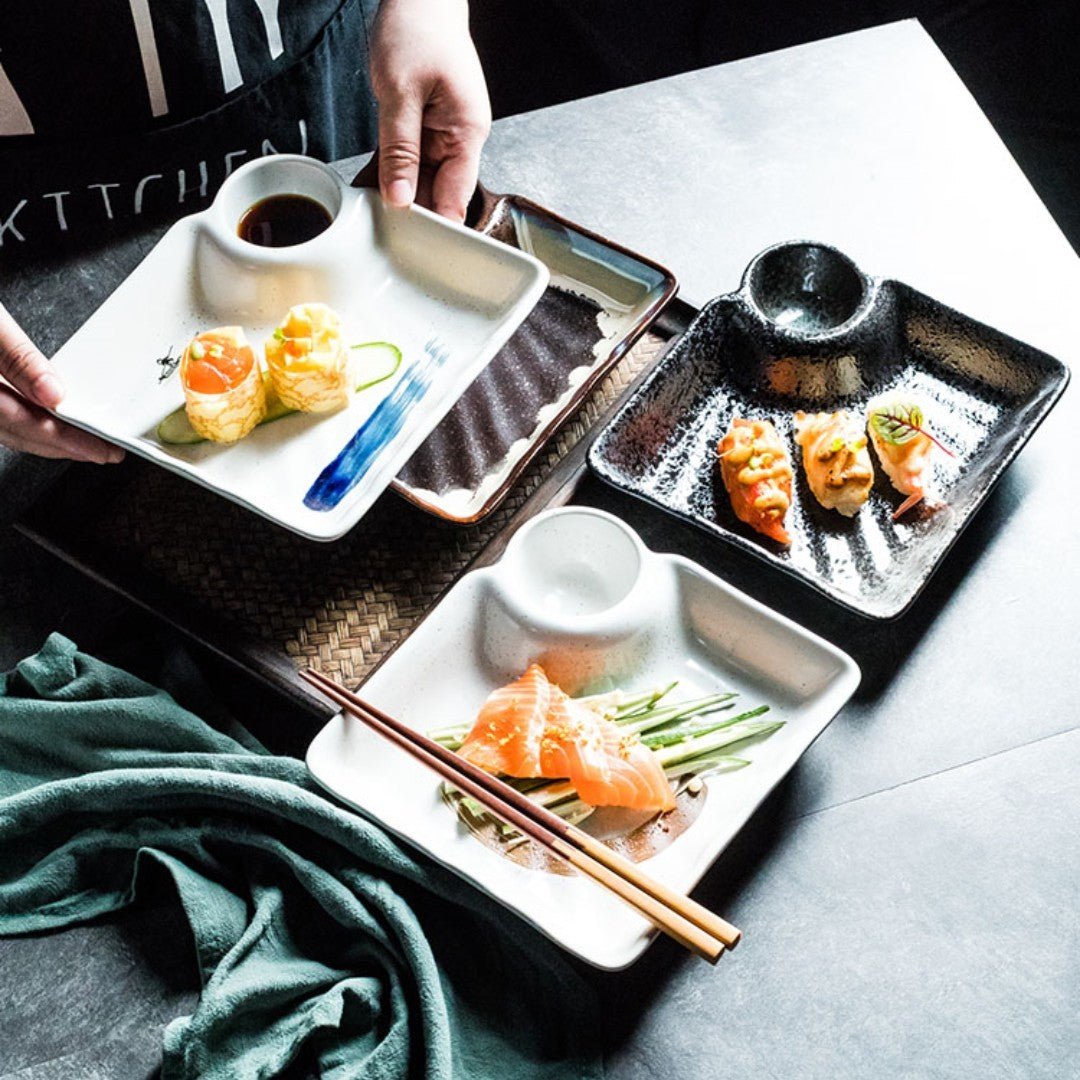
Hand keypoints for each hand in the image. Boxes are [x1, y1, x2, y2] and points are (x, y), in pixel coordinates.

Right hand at [0, 302, 122, 461]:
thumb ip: (17, 358)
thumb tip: (53, 394)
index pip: (24, 424)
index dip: (67, 442)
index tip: (103, 450)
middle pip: (16, 434)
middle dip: (63, 447)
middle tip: (105, 453)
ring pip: (5, 429)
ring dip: (46, 439)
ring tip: (84, 443)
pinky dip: (26, 421)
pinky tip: (46, 418)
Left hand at [370, 0, 490, 222]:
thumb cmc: (418, 28)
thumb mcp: (401, 92)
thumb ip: (399, 150)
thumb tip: (400, 198)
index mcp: (467, 133)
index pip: (456, 197)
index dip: (436, 226)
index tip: (414, 249)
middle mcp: (460, 138)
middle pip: (438, 193)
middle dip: (412, 215)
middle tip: (382, 238)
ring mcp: (442, 134)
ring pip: (419, 180)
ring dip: (396, 195)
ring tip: (369, 216)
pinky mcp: (424, 127)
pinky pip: (407, 160)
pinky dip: (388, 174)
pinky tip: (368, 189)